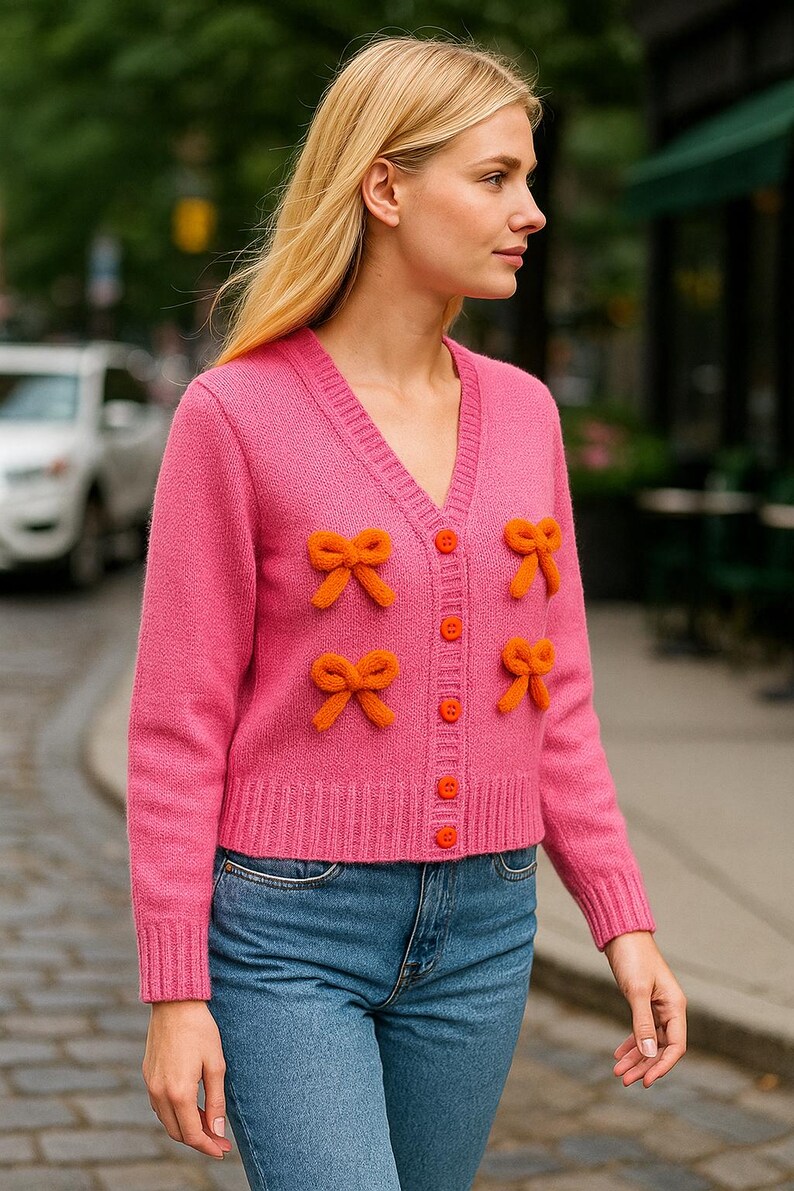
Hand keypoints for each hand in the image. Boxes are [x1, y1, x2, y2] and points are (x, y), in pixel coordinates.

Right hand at [142, 1000, 232, 1158]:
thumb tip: (218, 1131)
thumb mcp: (216, 1065)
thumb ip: (216, 1101)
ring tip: (208, 1120)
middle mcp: (159, 1093)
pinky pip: (159, 1105)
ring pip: (167, 1120)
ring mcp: (150, 1084)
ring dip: (186, 1126)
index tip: (222, 1150)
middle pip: (178, 1132)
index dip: (208, 1146)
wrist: (175, 1003)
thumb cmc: (200, 1030)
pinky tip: (191, 1105)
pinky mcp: (147, 1074)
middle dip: (199, 1139)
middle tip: (219, 1139)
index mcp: (179, 1093)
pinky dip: (175, 1112)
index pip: (192, 1134)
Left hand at [603, 930, 686, 1087]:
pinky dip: (631, 1043)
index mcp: (675, 1006)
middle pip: (661, 1048)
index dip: (662, 1066)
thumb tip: (648, 1052)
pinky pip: (640, 1030)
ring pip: (649, 1041)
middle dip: (644, 1066)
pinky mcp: (643, 1003)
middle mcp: (669, 1009)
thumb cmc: (633, 957)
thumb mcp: (637, 990)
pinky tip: (619, 1055)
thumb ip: (642, 1022)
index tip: (646, 1081)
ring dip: (635, 1058)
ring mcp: (656, 1007)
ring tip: (618, 1072)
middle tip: (624, 1081)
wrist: (622, 934)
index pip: (676, 1046)